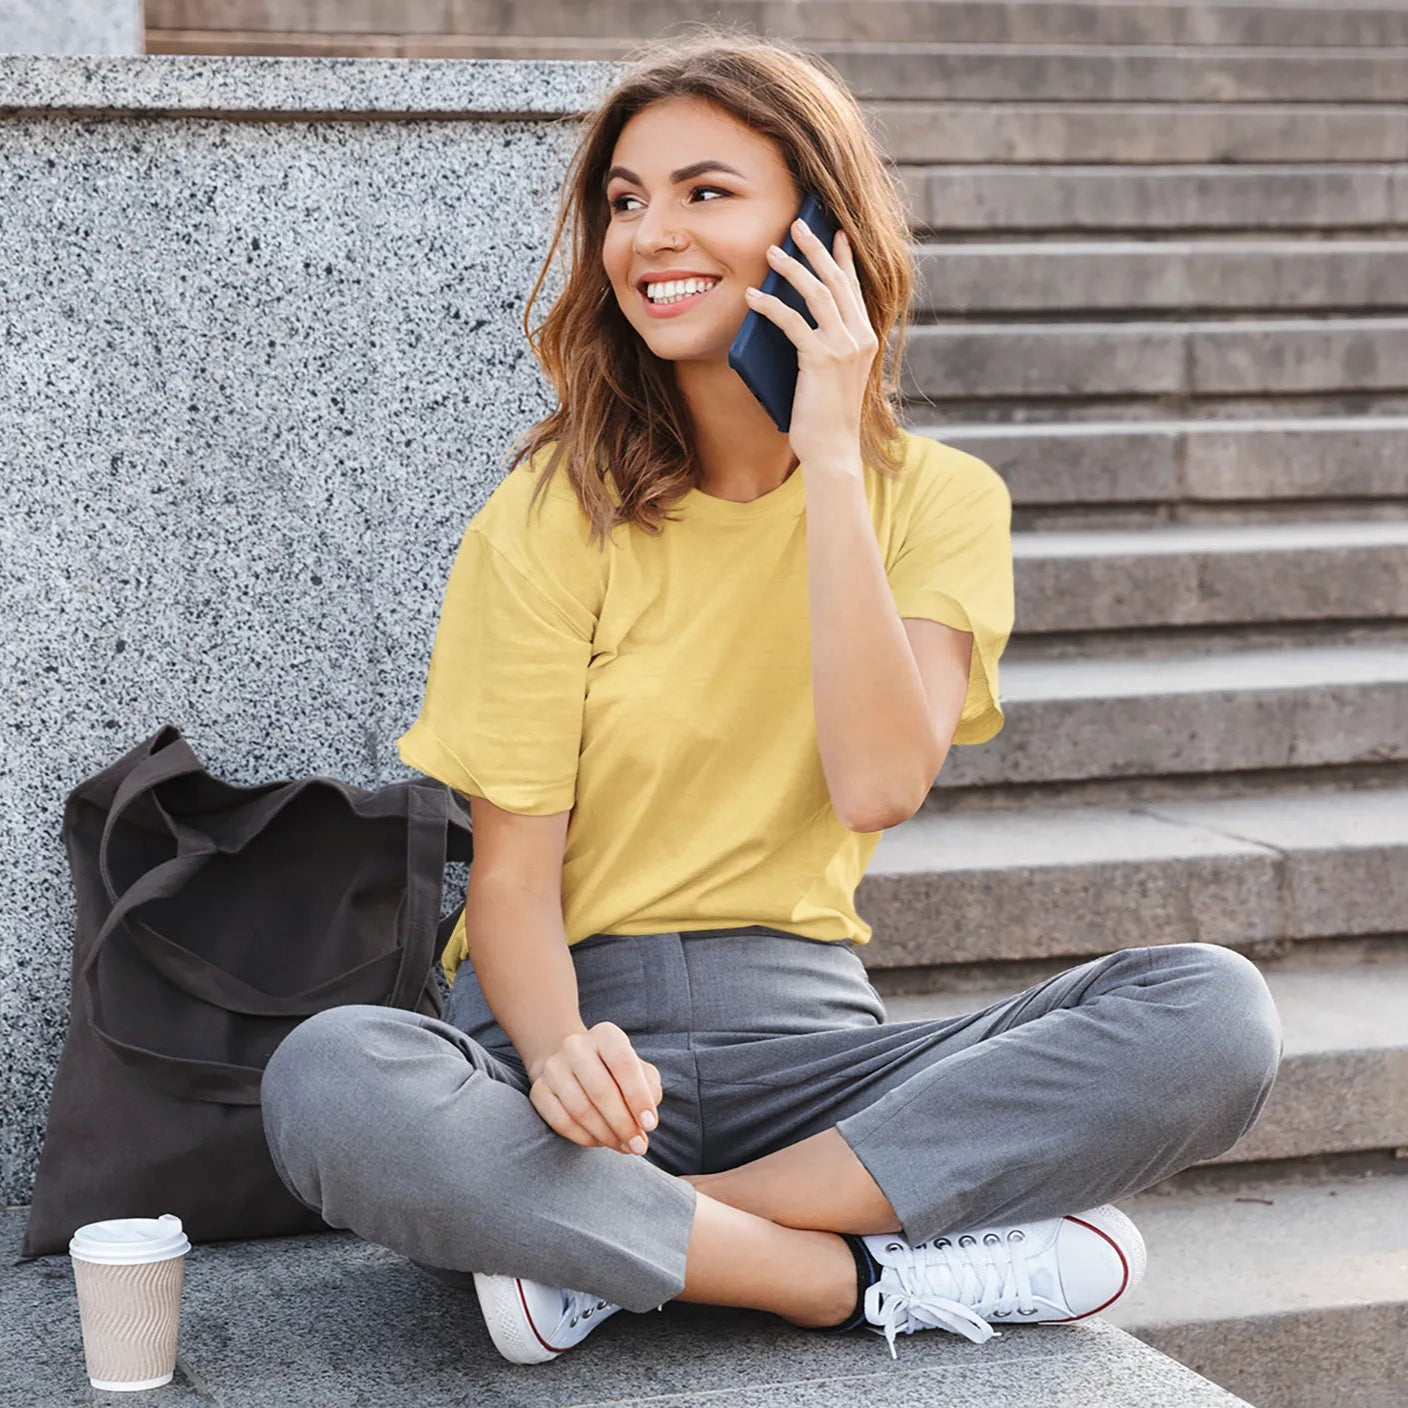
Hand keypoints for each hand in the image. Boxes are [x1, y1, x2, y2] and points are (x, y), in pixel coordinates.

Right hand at [527, 1022, 661, 1154]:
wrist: (572, 1064)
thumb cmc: (616, 1071)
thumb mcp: (639, 1070)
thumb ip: (649, 1089)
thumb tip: (645, 1119)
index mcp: (606, 1035)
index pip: (624, 1064)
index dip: (638, 1097)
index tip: (650, 1125)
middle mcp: (576, 1046)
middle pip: (601, 1090)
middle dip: (624, 1124)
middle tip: (638, 1147)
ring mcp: (553, 1067)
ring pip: (580, 1109)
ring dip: (606, 1135)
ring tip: (623, 1146)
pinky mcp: (539, 1090)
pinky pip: (561, 1122)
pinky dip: (584, 1138)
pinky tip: (600, 1142)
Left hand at [744, 219, 879, 473]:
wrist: (833, 450)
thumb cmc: (825, 417)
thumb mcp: (831, 374)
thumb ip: (823, 344)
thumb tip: (793, 316)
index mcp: (866, 339)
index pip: (854, 288)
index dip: (843, 258)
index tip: (834, 232)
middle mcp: (860, 338)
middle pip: (837, 281)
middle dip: (815, 249)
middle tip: (797, 224)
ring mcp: (844, 348)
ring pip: (818, 293)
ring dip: (792, 268)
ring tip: (771, 252)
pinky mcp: (821, 359)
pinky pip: (792, 322)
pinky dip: (770, 306)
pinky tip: (752, 297)